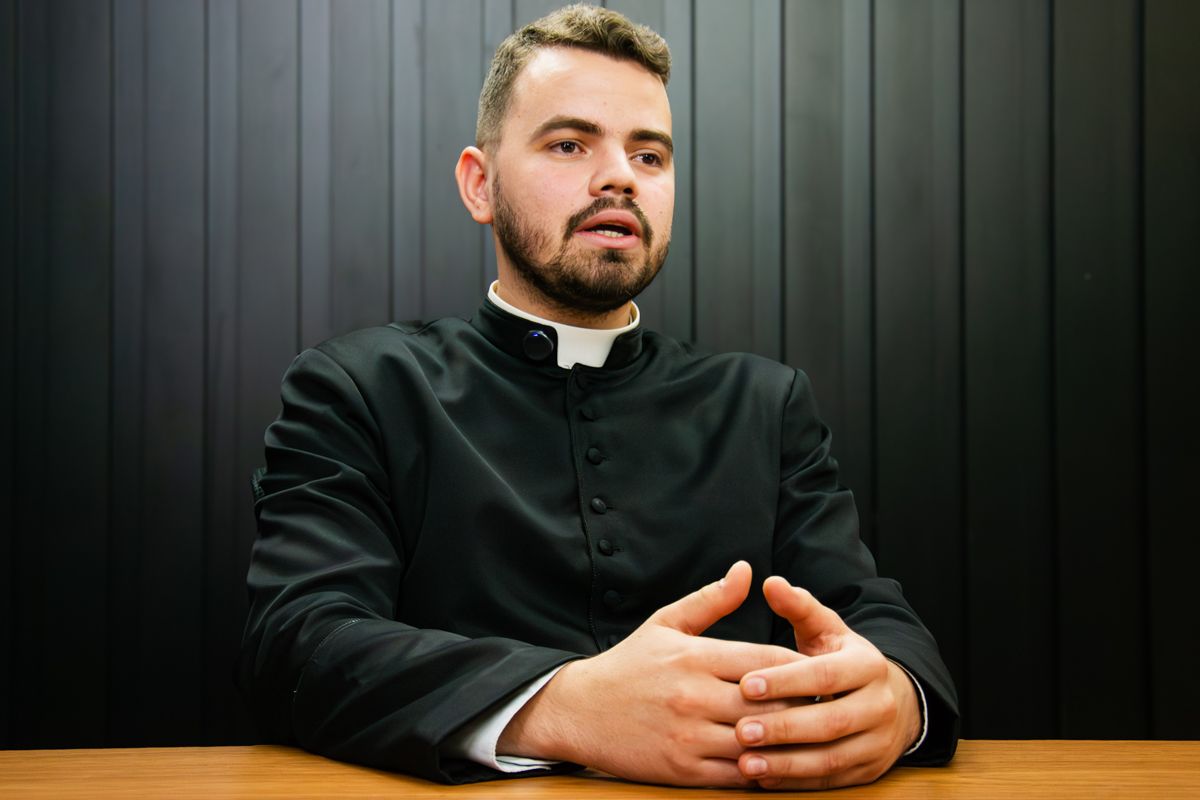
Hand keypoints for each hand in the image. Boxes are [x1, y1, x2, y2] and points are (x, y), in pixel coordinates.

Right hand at [498, 562, 803, 786]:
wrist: (579, 711)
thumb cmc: (629, 664)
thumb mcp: (666, 623)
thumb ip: (712, 599)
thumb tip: (748, 570)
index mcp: (696, 657)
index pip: (768, 661)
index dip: (801, 667)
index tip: (819, 670)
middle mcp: (695, 696)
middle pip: (771, 703)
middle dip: (803, 705)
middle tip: (827, 705)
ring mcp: (689, 736)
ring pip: (759, 742)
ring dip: (787, 740)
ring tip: (811, 736)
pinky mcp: (683, 771)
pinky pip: (737, 775)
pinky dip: (762, 770)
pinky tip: (775, 762)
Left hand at [733, 576, 920, 789]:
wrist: (891, 699)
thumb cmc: (841, 659)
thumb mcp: (827, 629)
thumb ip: (798, 607)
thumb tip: (770, 582)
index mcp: (868, 665)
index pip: (825, 674)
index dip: (785, 680)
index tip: (745, 684)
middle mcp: (880, 705)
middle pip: (831, 721)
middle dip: (784, 727)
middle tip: (741, 730)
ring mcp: (878, 742)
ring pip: (832, 758)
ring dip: (787, 763)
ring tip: (746, 762)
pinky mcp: (869, 771)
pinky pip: (831, 781)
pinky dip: (796, 781)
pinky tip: (762, 777)